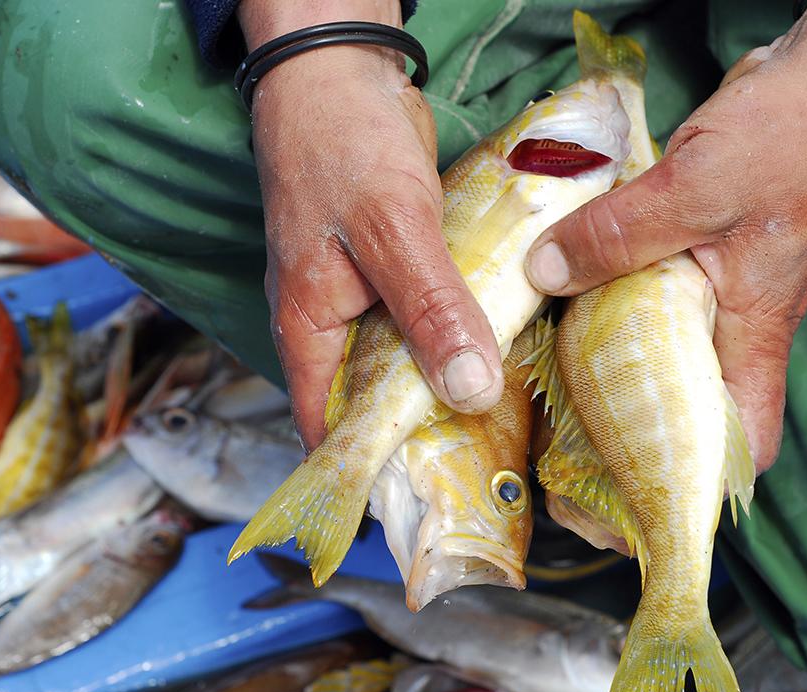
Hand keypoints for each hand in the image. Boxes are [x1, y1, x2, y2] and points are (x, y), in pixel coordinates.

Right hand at [239, 0, 502, 450]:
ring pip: (400, 362)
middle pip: (368, 402)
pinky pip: (421, 320)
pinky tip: (495, 350)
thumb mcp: (391, 231)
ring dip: (439, 386)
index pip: (326, 427)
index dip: (366, 472)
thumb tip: (469, 391)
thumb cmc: (342, 147)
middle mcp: (330, 323)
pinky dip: (451, 338)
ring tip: (499, 426)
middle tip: (479, 473)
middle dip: (415, 437)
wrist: (340, 71)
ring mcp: (360, 296)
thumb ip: (430, 309)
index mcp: (307, 328)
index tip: (420, 505)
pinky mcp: (391, 269)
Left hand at [524, 0, 806, 470]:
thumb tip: (544, 273)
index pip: (743, 437)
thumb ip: (618, 235)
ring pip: (660, 349)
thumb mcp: (694, 188)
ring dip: (608, 362)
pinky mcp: (696, 254)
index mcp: (752, 330)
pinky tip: (562, 301)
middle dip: (631, 431)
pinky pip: (647, 295)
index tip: (633, 497)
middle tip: (561, 447)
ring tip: (543, 385)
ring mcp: (716, 289)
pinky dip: (608, 303)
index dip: (697, 480)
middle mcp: (736, 323)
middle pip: (685, 402)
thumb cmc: (789, 136)